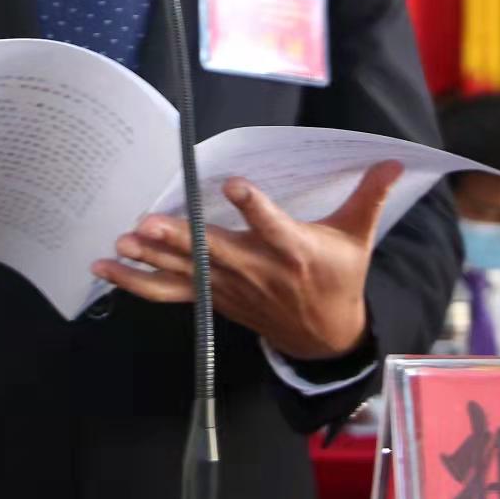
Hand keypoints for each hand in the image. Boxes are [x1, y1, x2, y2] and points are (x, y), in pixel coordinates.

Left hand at [90, 161, 402, 360]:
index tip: (235, 186)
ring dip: (150, 260)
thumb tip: (395, 160)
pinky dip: (135, 282)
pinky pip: (168, 292)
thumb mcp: (358, 239)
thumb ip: (369, 196)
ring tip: (121, 244)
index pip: (273, 227)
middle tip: (148, 223)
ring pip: (185, 273)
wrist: (324, 339)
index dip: (255, 208)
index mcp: (293, 251)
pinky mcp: (212, 297)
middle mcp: (256, 270)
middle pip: (214, 252)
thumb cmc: (339, 279)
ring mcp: (229, 288)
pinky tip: (105, 268)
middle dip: (180, 239)